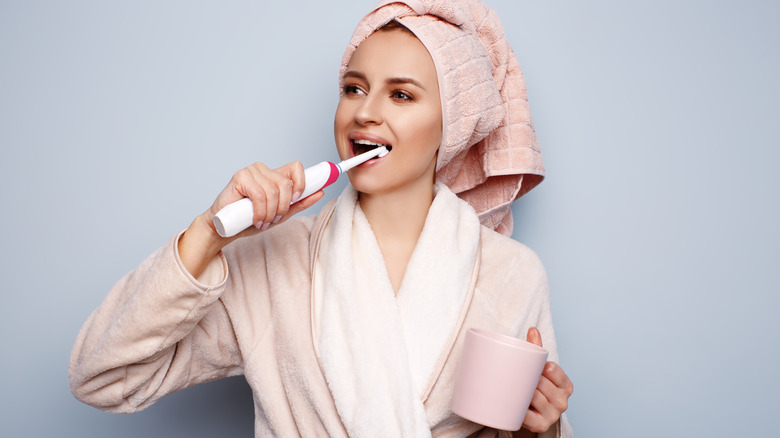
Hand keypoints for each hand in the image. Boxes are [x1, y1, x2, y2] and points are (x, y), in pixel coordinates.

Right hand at [206, 160, 322, 236]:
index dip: (302, 181)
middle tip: (273, 219)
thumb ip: (298, 204)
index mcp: (274, 176)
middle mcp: (264, 170)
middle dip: (282, 207)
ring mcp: (251, 171)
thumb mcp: (280, 214)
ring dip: (269, 213)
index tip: (297, 198)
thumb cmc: (249, 220)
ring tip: (261, 222)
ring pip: (273, 191)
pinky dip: (260, 212)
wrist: (225, 228)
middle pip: (286, 183)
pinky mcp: (240, 177)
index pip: (296, 167)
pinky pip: (260, 195)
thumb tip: (320, 193)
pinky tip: (255, 219)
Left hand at [521, 327, 573, 434]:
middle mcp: (563, 401)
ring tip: (513, 387)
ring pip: (534, 397)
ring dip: (522, 391)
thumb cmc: (537, 387)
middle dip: (529, 378)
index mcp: (566, 385)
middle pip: (542, 383)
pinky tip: (514, 404)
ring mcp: (553, 415)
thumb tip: (533, 329)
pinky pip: (528, 416)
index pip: (553, 370)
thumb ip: (538, 350)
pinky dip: (519, 409)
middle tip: (516, 375)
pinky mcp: (540, 425)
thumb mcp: (541, 369)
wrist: (534, 414)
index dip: (540, 367)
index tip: (532, 366)